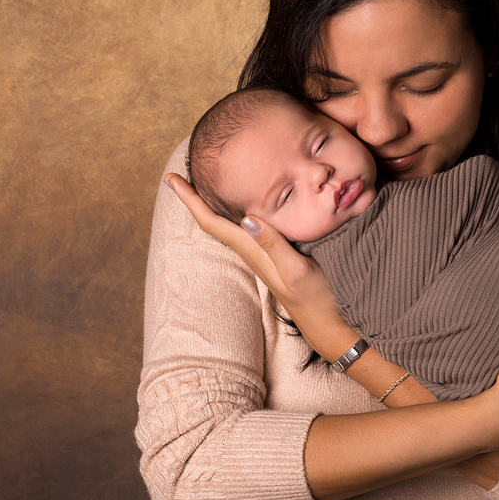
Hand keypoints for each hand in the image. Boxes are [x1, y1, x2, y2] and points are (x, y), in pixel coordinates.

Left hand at [164, 174, 352, 356]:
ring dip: (211, 205)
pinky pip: (244, 229)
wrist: (327, 323)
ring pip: (227, 225)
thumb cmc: (315, 297)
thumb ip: (272, 245)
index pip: (212, 222)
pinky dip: (234, 213)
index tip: (171, 178)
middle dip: (194, 198)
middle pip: (213, 221)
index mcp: (252, 251)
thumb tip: (245, 219)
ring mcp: (261, 255)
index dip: (190, 200)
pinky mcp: (272, 256)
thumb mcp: (296, 269)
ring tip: (199, 185)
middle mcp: (251, 252)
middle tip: (176, 176)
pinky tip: (240, 206)